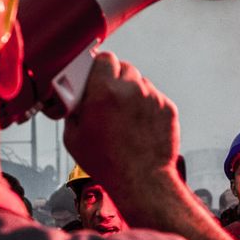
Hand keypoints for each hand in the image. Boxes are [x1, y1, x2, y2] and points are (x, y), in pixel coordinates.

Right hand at [64, 52, 178, 197]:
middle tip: (109, 96)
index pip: (104, 58)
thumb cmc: (106, 163)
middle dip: (115, 78)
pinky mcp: (167, 108)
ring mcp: (152, 98)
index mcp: (103, 91)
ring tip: (125, 116)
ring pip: (140, 82)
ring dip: (132, 92)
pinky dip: (146, 107)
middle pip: (124, 67)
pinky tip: (139, 126)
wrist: (142, 181)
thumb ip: (72, 111)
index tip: (96, 75)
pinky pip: (154, 98)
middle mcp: (130, 89)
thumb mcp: (73, 138)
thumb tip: (72, 99)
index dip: (99, 66)